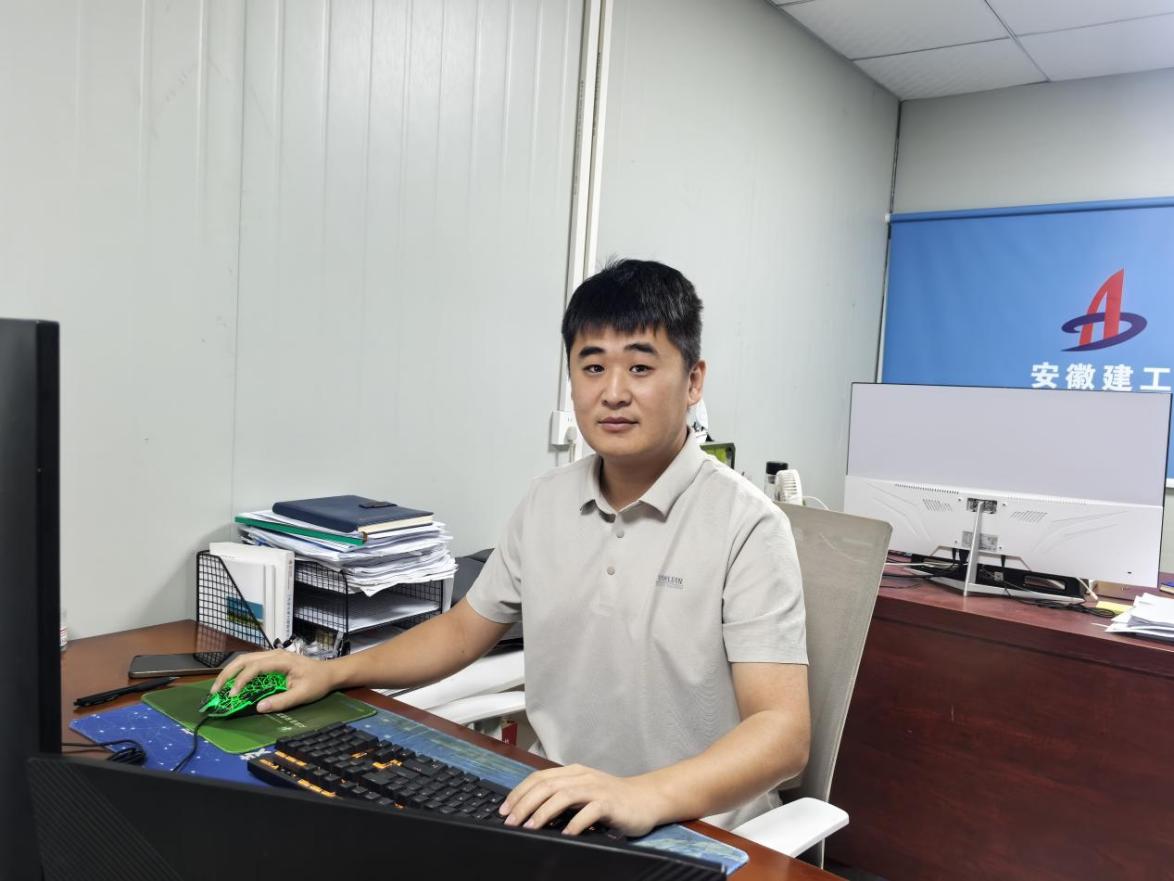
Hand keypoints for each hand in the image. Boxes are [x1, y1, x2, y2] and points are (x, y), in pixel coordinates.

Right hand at [208, 649, 338, 713]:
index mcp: (282, 660)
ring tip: (219, 688)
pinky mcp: (271, 660)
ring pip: (244, 659)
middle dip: (227, 674)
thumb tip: (258, 708)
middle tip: (215, 691)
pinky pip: (250, 663)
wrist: (329, 672)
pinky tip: (231, 683)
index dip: (242, 680)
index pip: (256, 667)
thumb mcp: (302, 695)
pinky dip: (237, 672)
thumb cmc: (317, 682)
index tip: (233, 695)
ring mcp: (272, 655)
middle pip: (244, 659)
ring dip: (230, 672)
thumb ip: (281, 701)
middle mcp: (274, 654)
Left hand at [499, 764, 667, 837]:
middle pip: (546, 785)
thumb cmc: (612, 800)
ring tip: (530, 827)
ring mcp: (596, 788)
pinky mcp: (610, 803)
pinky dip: (575, 822)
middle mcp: (582, 777)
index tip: (504, 810)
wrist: (646, 799)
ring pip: (563, 795)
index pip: (539, 777)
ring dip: (544, 812)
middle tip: (511, 821)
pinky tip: (565, 834)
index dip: (519, 793)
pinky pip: (589, 811)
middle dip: (524, 804)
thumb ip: (562, 797)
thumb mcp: (584, 793)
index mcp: (573, 773)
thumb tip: (530, 814)